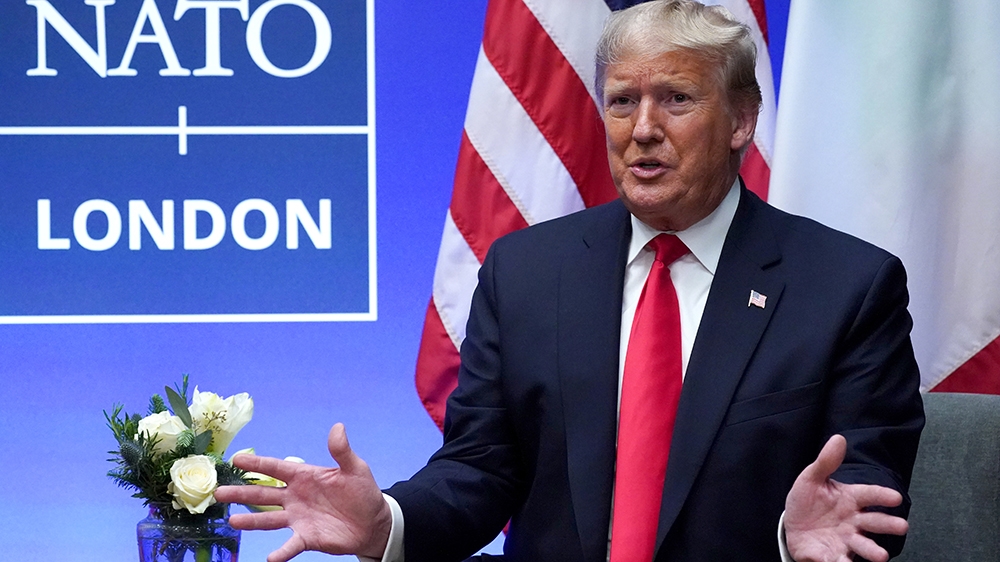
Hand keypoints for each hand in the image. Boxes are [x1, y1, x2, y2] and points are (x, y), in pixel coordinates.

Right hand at [214, 423, 391, 561]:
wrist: (373, 523)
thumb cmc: (362, 492)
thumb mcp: (355, 469)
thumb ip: (342, 451)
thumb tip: (338, 427)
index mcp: (304, 477)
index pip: (276, 468)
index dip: (257, 463)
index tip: (236, 458)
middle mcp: (295, 497)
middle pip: (263, 494)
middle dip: (241, 493)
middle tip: (218, 493)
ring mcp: (298, 518)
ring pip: (268, 519)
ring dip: (251, 521)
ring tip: (232, 521)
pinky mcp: (306, 537)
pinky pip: (289, 545)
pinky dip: (280, 553)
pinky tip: (270, 558)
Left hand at [784, 435, 907, 561]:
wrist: (793, 525)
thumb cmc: (808, 501)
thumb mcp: (811, 478)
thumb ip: (826, 462)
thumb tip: (838, 438)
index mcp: (850, 499)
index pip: (869, 495)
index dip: (882, 495)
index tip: (895, 497)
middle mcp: (853, 521)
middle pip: (873, 522)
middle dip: (887, 524)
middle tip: (902, 526)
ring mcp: (846, 540)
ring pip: (862, 546)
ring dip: (872, 551)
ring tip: (881, 556)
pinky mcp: (833, 556)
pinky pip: (839, 561)